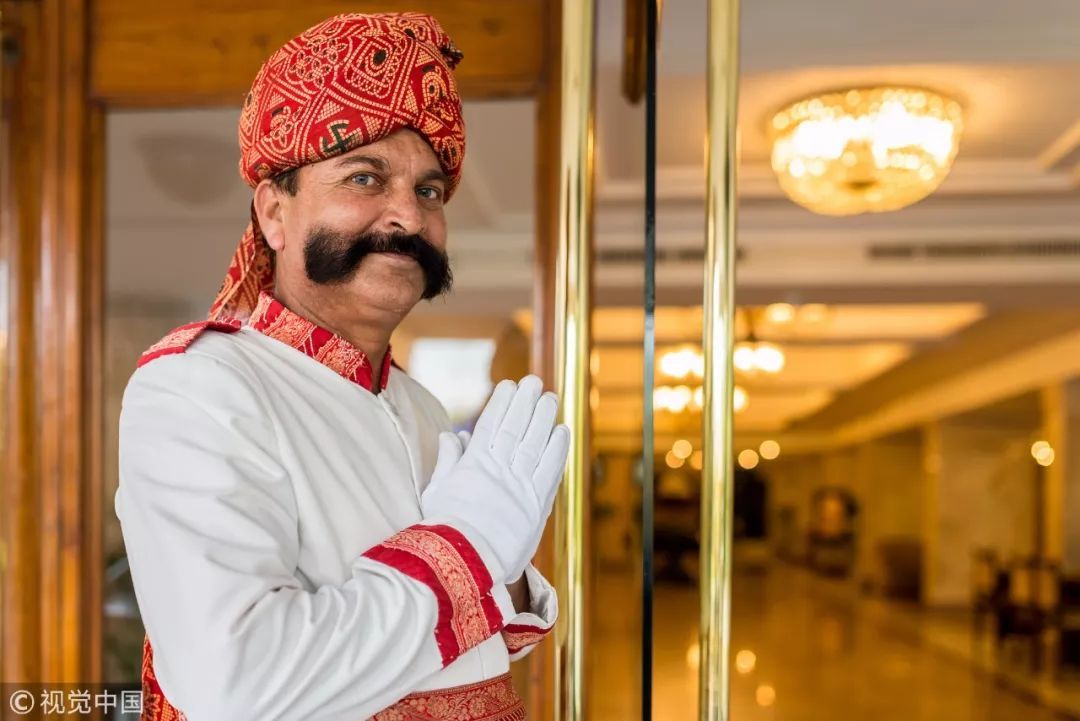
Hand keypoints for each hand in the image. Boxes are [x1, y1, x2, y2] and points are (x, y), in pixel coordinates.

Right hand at [421, 376, 569, 584]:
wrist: (465, 563)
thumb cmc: (444, 530)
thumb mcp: (436, 491)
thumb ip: (448, 460)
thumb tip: (453, 434)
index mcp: (474, 465)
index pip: (491, 424)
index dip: (501, 402)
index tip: (508, 385)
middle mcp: (500, 470)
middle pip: (516, 428)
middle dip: (525, 402)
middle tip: (534, 382)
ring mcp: (520, 486)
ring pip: (535, 444)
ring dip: (544, 419)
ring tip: (550, 398)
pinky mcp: (537, 505)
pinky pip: (551, 470)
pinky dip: (557, 449)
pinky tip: (562, 432)